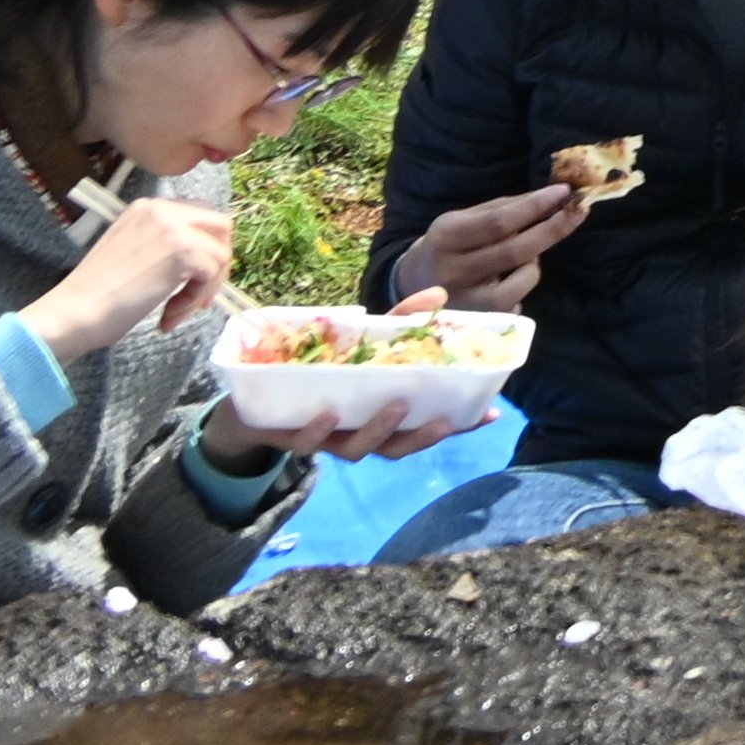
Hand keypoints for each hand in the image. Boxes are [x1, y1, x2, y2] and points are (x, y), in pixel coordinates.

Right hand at [26, 195, 239, 364]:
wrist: (71, 313)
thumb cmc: (95, 295)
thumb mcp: (133, 254)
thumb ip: (164, 246)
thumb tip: (204, 259)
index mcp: (148, 208)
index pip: (200, 218)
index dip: (205, 251)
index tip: (191, 283)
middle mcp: (162, 209)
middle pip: (220, 227)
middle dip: (216, 264)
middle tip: (196, 298)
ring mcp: (173, 227)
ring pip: (220, 253)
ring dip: (203, 290)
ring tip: (172, 314)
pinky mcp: (182, 251)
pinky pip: (211, 274)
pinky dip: (194, 300)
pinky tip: (167, 317)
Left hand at [210, 285, 497, 467]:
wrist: (253, 400)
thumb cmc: (321, 371)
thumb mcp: (362, 342)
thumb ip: (398, 322)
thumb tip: (439, 294)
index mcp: (381, 416)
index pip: (427, 425)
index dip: (460, 424)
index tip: (491, 413)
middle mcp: (358, 434)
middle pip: (396, 448)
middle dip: (421, 437)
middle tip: (443, 420)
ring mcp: (327, 439)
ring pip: (357, 450)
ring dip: (377, 431)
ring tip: (394, 407)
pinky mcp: (292, 436)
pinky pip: (308, 441)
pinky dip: (319, 430)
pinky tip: (327, 414)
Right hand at [385, 178, 582, 314]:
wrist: (411, 284)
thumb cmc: (449, 244)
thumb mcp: (464, 219)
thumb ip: (503, 209)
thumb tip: (550, 197)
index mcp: (446, 236)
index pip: (498, 222)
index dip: (535, 207)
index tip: (565, 191)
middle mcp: (452, 271)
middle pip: (513, 251)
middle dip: (552, 229)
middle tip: (579, 211)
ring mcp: (462, 303)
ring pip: (519, 283)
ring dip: (534, 265)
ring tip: (525, 257)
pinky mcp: (474, 324)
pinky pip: (514, 304)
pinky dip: (521, 288)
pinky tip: (509, 280)